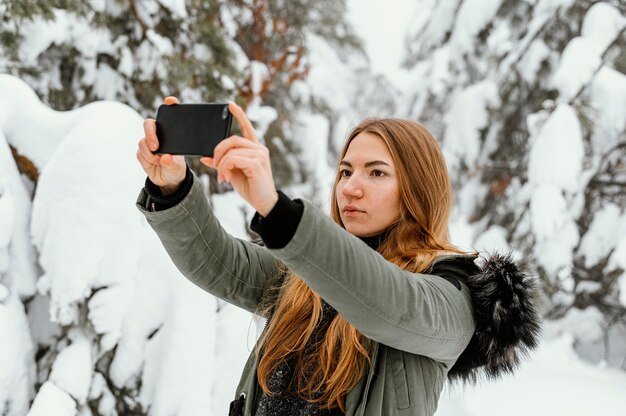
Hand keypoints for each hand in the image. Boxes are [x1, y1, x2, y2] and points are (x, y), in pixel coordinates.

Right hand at [136, 96, 186, 194]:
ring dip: (150, 153)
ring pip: (142, 141)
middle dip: (150, 134)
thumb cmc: (176, 168)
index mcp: (171, 132)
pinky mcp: (142, 152)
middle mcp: (159, 134)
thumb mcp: (178, 167)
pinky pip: (140, 153)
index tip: (170, 101)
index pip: (170, 115)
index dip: (170, 105)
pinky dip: (146, 159)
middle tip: (156, 147)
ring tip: (159, 161)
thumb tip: (165, 158)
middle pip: (149, 124)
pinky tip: (153, 164)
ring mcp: (149, 142)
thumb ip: (172, 163)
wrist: (168, 180)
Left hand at [201, 101, 278, 215]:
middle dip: (218, 151)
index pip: (246, 127)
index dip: (239, 115)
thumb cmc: (251, 187)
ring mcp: (259, 155)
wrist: (264, 203)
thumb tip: (204, 157)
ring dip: (221, 164)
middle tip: (214, 165)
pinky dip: (225, 168)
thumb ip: (221, 163)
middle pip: (232, 139)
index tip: (230, 104)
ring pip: (231, 150)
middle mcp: (259, 149)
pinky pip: (233, 159)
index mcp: (254, 149)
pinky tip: (225, 178)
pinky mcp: (257, 164)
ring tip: (221, 177)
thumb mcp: (232, 173)